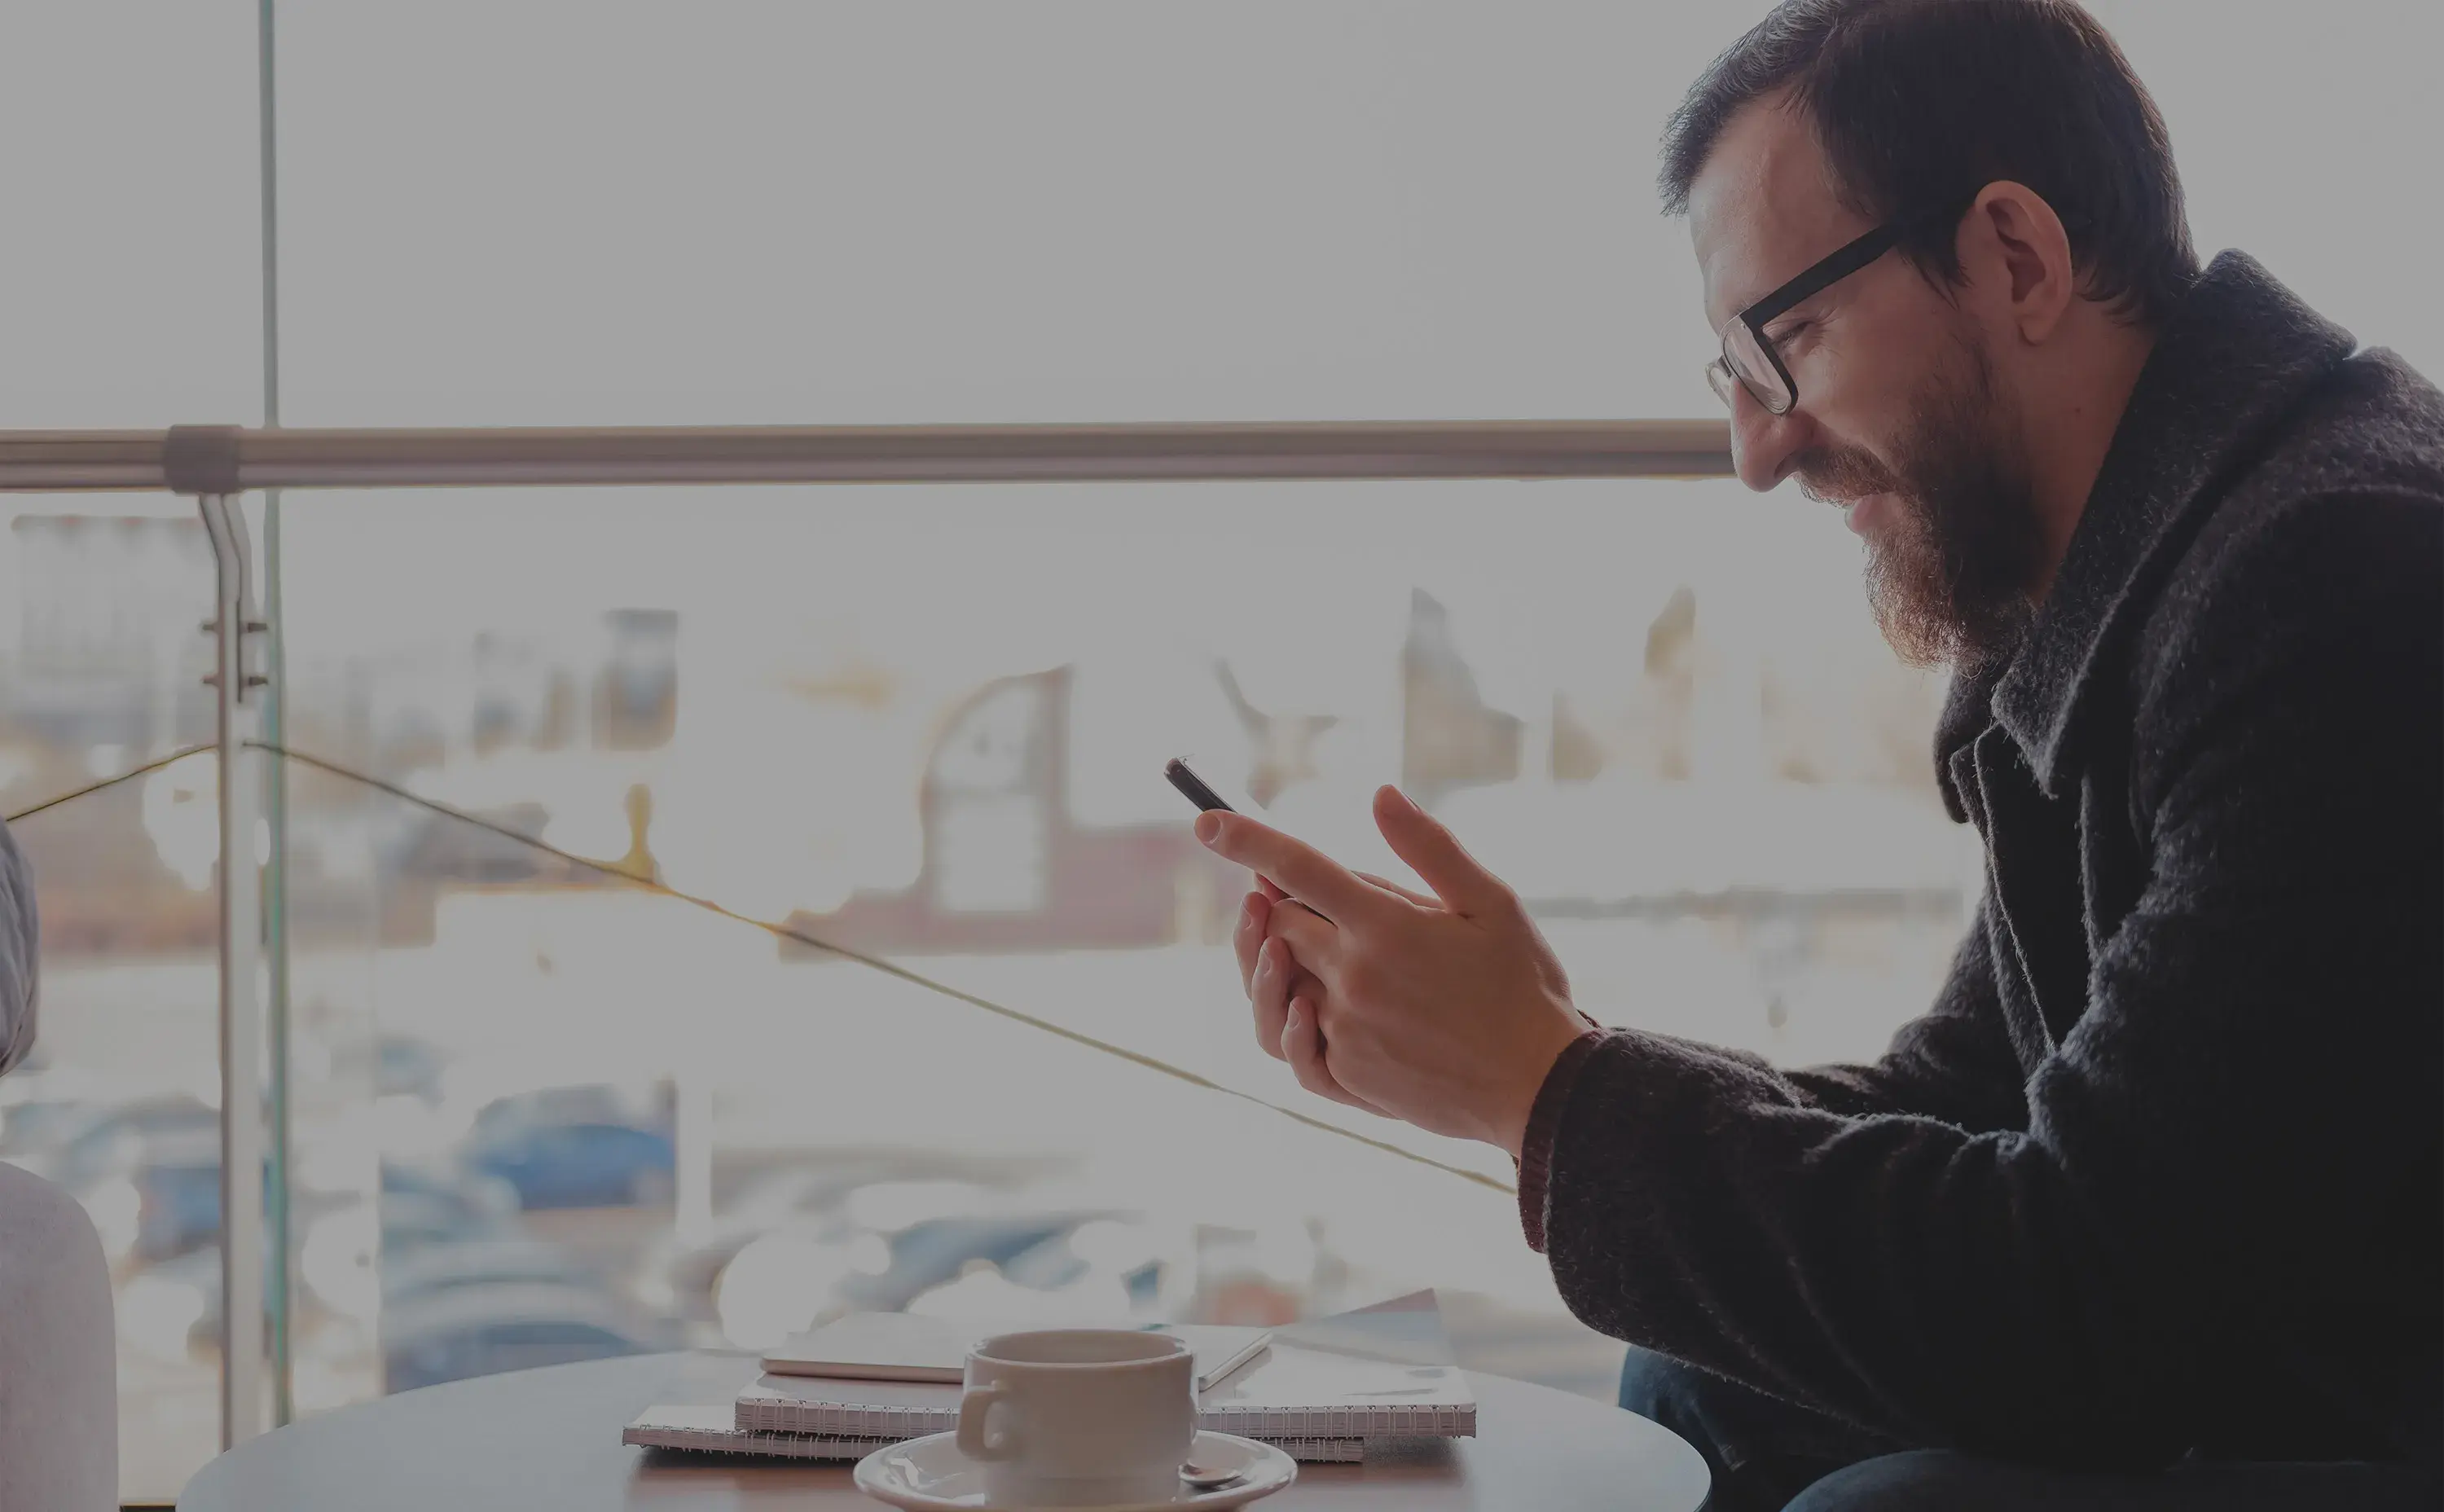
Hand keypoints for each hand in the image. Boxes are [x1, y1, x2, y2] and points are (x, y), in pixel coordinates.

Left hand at [1201, 785, 1587, 1155]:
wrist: (1539, 1087)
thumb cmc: (1522, 987)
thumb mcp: (1492, 904)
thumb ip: (1429, 849)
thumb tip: (1380, 795)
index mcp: (1386, 927)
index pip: (1298, 869)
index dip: (1247, 839)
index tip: (1208, 822)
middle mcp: (1354, 978)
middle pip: (1279, 924)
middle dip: (1278, 903)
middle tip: (1293, 892)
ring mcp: (1344, 1030)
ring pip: (1278, 983)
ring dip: (1280, 960)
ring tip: (1299, 947)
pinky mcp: (1345, 1075)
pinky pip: (1291, 1043)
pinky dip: (1293, 1019)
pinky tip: (1313, 1005)